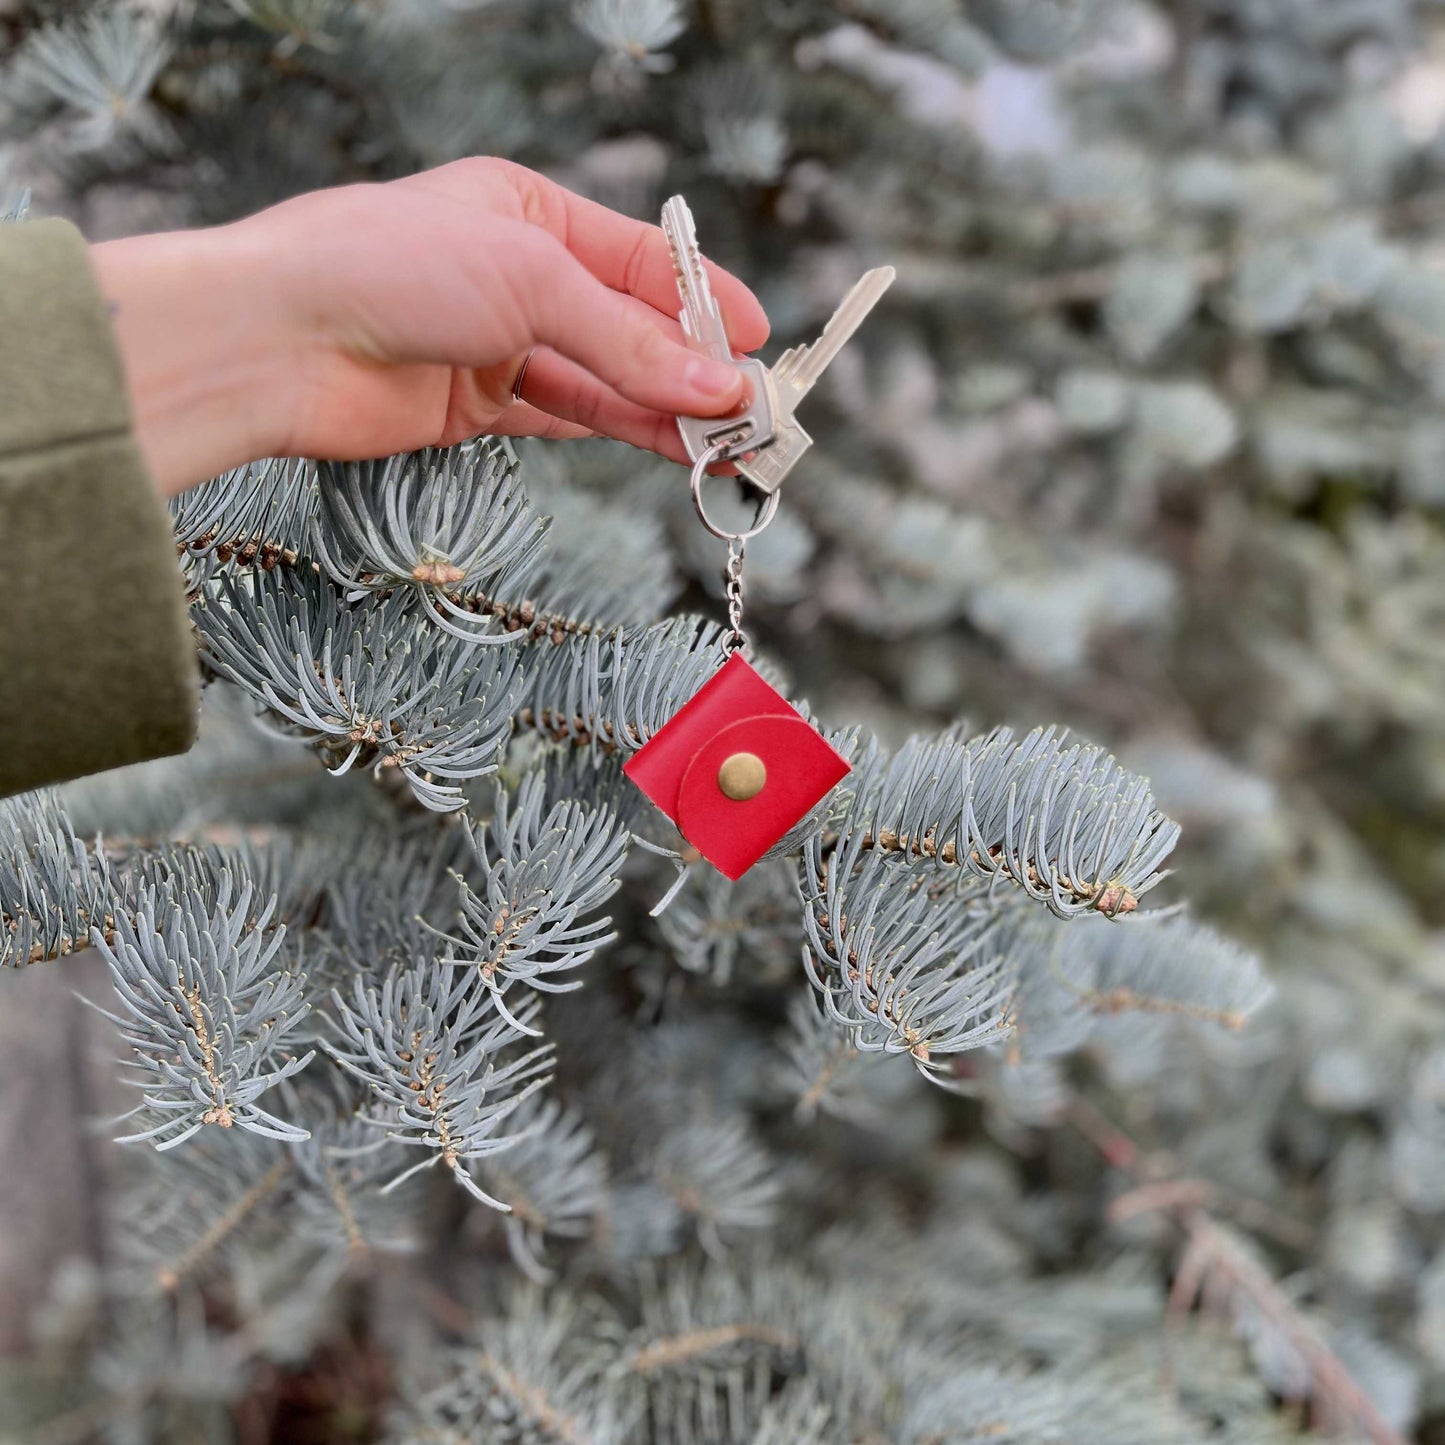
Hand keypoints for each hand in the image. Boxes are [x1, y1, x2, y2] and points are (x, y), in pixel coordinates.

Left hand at [89, 159, 769, 495]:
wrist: (278, 340)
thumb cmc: (389, 267)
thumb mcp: (532, 282)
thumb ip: (627, 342)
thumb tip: (716, 388)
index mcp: (528, 211)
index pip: (640, 258)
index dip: (702, 299)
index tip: (755, 343)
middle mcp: (516, 276)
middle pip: (627, 325)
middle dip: (690, 368)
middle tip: (754, 412)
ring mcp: (497, 344)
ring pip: (604, 381)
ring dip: (665, 411)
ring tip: (727, 445)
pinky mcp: (477, 407)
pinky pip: (567, 419)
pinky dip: (619, 432)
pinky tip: (669, 447)